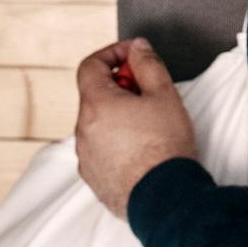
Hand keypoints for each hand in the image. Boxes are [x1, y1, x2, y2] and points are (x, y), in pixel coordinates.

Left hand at [75, 36, 196, 219]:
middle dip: (120, 86)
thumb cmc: (164, 146)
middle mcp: (82, 130)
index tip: (133, 57)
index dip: (112, 54)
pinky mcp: (93, 176)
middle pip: (94, 95)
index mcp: (96, 104)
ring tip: (149, 123)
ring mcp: (85, 156)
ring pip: (97, 123)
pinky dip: (115, 141)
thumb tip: (137, 48)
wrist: (164, 197)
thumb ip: (148, 64)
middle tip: (148, 91)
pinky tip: (141, 147)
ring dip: (117, 115)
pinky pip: (100, 148)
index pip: (90, 65)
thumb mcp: (164, 94)